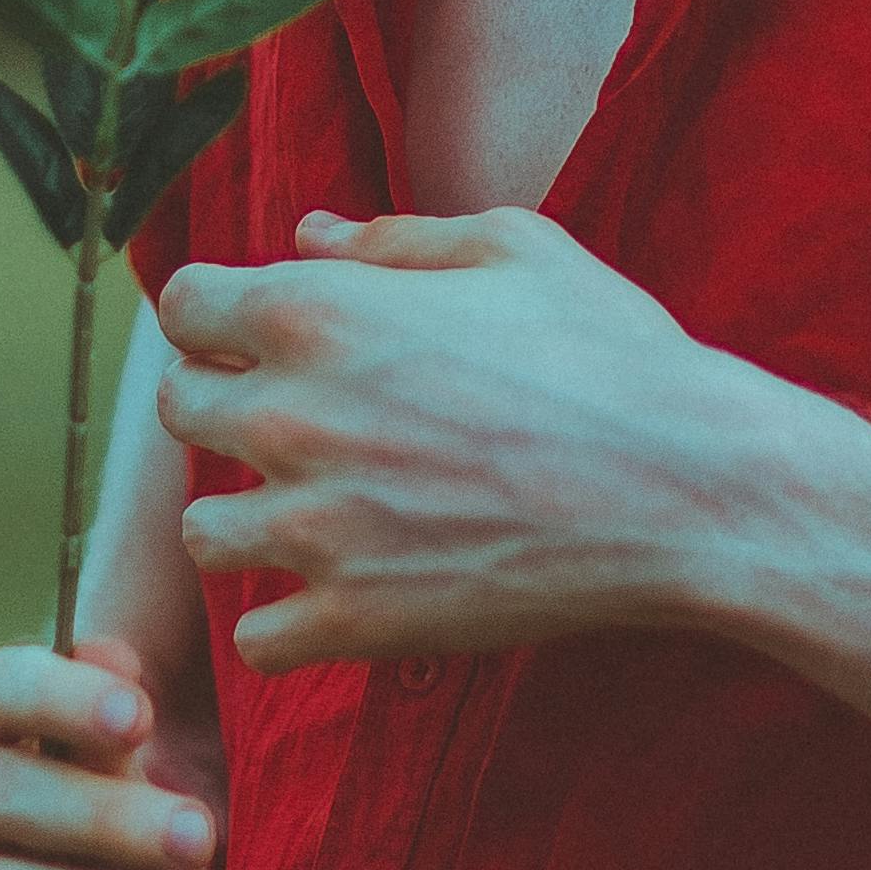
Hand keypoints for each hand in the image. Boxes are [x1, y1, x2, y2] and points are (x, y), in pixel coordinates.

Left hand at [155, 205, 754, 674]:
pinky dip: (288, 620)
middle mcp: (292, 415)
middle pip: (182, 410)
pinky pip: (257, 637)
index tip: (263, 335)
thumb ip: (391, 240)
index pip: (182, 305)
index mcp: (317, 310)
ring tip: (316, 516)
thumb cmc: (610, 351)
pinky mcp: (354, 619)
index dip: (220, 316)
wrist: (688, 487)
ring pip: (203, 533)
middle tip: (302, 421)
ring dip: (247, 519)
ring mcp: (316, 527)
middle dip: (228, 405)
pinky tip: (342, 592)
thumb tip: (305, 233)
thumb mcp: (512, 249)